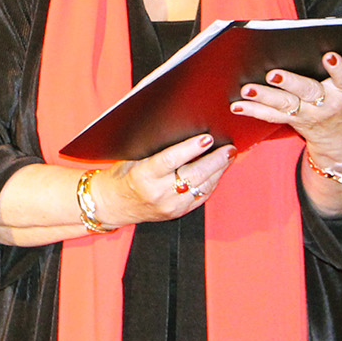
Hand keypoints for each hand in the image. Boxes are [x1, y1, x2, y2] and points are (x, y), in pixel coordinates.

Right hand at [95, 133, 237, 226]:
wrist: (113, 205)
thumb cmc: (122, 176)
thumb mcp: (133, 158)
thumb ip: (156, 147)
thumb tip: (181, 127)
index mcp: (144, 176)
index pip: (171, 160)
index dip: (191, 148)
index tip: (206, 138)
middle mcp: (159, 193)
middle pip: (194, 175)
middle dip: (215, 160)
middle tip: (229, 147)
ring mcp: (170, 206)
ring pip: (202, 186)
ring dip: (219, 170)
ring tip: (229, 155)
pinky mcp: (178, 213)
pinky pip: (201, 196)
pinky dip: (212, 182)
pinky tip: (219, 170)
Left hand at [232, 48, 341, 168]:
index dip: (339, 68)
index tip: (331, 56)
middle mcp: (326, 104)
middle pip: (308, 92)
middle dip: (291, 83)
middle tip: (274, 73)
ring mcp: (307, 115)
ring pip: (284, 106)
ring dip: (264, 98)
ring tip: (246, 89)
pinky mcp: (291, 121)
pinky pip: (270, 117)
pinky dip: (252, 111)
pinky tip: (236, 104)